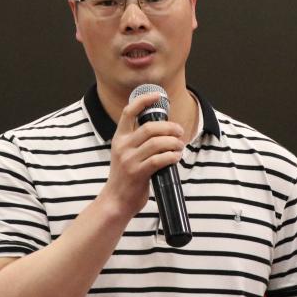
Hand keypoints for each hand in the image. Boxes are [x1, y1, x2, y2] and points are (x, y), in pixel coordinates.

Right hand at [102, 92, 184, 218]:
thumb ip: (139, 141)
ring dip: (174, 143)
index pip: (128, 111)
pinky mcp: (138, 173)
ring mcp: (129, 160)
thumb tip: (164, 129)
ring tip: (180, 146)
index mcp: (119, 138)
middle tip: (179, 132)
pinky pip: (159, 159)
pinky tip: (176, 157)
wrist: (116, 200)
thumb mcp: (126, 153)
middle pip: (150, 127)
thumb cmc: (126, 177)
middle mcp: (122, 146)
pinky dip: (172, 156)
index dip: (143, 100)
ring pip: (157, 143)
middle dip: (170, 127)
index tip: (157, 95)